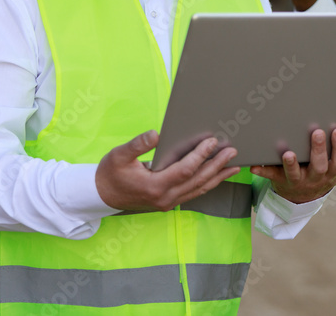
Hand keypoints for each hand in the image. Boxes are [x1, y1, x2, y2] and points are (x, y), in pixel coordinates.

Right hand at [95, 130, 239, 211]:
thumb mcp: (119, 155)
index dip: (200, 155)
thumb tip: (156, 134)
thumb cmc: (110, 173)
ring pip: (199, 189)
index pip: (185, 170)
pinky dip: (207, 183)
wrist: (101, 195)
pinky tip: (217, 176)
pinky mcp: (169, 202)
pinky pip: (193, 193)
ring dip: (217, 176)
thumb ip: (138, 145)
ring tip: (234, 165)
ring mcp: (168, 202)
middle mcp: (165, 197)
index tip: (213, 142)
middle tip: (233, 151)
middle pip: (198, 180)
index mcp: (154, 186)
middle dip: (217, 165)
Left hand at [249, 128, 335, 203]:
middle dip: (318, 150)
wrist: (301, 198)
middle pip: (319, 166)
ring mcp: (297, 179)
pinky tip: (253, 164)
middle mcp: (315, 177)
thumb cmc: (324, 175)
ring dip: (291, 164)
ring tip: (288, 153)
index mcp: (332, 173)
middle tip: (317, 132)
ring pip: (294, 173)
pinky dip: (262, 171)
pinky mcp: (279, 180)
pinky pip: (270, 176)